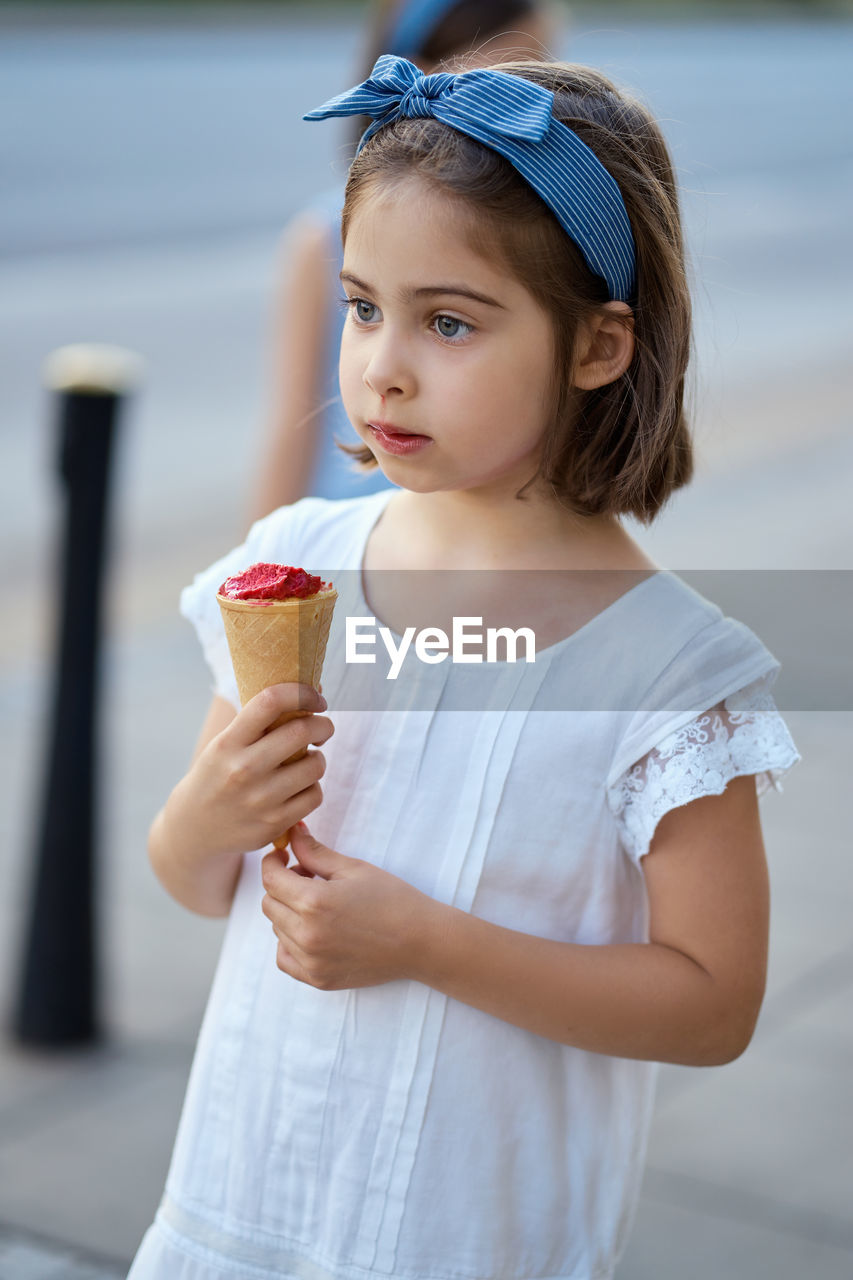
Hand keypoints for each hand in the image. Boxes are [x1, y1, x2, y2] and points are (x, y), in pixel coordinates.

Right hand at [166, 684, 333, 863]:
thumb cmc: (217, 777)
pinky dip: (313, 788)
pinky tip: (300, 787)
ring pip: (315, 766)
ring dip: (318, 759)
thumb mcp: (224, 745)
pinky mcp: (274, 823)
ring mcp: (260, 799)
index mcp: (228, 742)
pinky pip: (315, 795)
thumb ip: (260, 722)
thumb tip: (313, 691)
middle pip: (302, 731)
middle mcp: (243, 769)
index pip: (270, 702)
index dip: (302, 693)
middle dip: (322, 725)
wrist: (193, 830)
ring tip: (305, 762)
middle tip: (321, 728)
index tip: (314, 697)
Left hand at [261, 823, 434, 989]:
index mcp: (314, 902)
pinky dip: (290, 943)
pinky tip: (312, 931)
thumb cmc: (392, 898)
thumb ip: (314, 852)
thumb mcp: (353, 868)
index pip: (271, 879)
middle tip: (307, 878)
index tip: (283, 856)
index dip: (273, 862)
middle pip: (269, 904)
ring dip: (288, 913)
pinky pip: (284, 958)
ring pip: (277, 929)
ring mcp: (311, 960)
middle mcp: (307, 934)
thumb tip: (291, 832)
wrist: (421, 941)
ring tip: (318, 904)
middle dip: (282, 886)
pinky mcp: (317, 979)